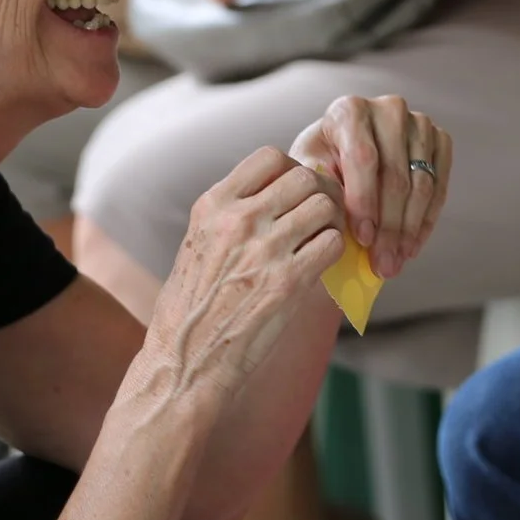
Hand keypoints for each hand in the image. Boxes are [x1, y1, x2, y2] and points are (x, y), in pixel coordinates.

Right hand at [140, 148, 349, 399]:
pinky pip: (332, 245)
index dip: (293, 170)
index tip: (296, 193)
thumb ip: (231, 216)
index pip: (269, 157)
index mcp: (213, 206)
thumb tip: (276, 196)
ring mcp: (264, 250)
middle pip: (305, 176)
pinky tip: (322, 265)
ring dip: (334, 222)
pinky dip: (335, 251)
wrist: (185, 362)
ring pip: (325, 207)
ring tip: (324, 240)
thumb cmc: (191, 309)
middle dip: (322, 193)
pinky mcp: (287, 282)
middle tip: (323, 216)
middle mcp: (238, 220)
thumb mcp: (197, 245)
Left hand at [290, 94, 453, 279]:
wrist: (343, 150)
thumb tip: (335, 217)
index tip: (363, 240)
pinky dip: (426, 221)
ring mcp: (418, 123)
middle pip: (396, 175)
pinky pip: (439, 186)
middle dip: (389, 227)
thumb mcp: (307, 171)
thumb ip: (317, 189)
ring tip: (395, 261)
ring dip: (410, 230)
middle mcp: (388, 109)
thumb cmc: (321, 164)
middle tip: (383, 263)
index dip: (364, 202)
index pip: (364, 158)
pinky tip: (412, 246)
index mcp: (349, 110)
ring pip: (422, 184)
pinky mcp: (439, 139)